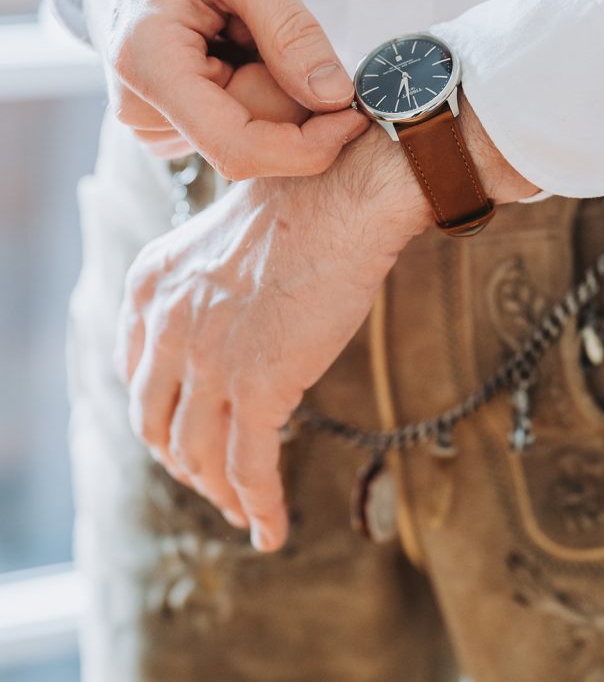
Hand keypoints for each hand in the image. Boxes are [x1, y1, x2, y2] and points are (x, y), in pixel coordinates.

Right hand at [69, 0, 366, 174]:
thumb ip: (292, 30)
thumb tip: (334, 97)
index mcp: (149, 65)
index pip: (238, 147)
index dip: (307, 145)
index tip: (353, 115)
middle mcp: (142, 108)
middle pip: (253, 140)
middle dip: (288, 94)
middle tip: (273, 28)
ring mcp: (153, 122)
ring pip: (251, 135)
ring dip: (270, 87)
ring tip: (239, 30)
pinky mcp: (170, 125)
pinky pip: (238, 126)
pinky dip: (254, 89)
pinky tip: (229, 48)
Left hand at [115, 124, 431, 549]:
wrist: (342, 196)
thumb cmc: (300, 207)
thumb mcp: (220, 244)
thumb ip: (202, 294)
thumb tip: (230, 340)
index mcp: (149, 287)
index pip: (136, 376)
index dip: (159, 417)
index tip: (184, 433)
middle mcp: (166, 326)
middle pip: (158, 424)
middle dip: (182, 462)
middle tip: (211, 480)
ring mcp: (208, 360)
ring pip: (201, 455)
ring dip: (220, 494)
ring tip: (242, 513)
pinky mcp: (258, 386)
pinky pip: (251, 468)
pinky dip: (260, 507)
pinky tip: (271, 532)